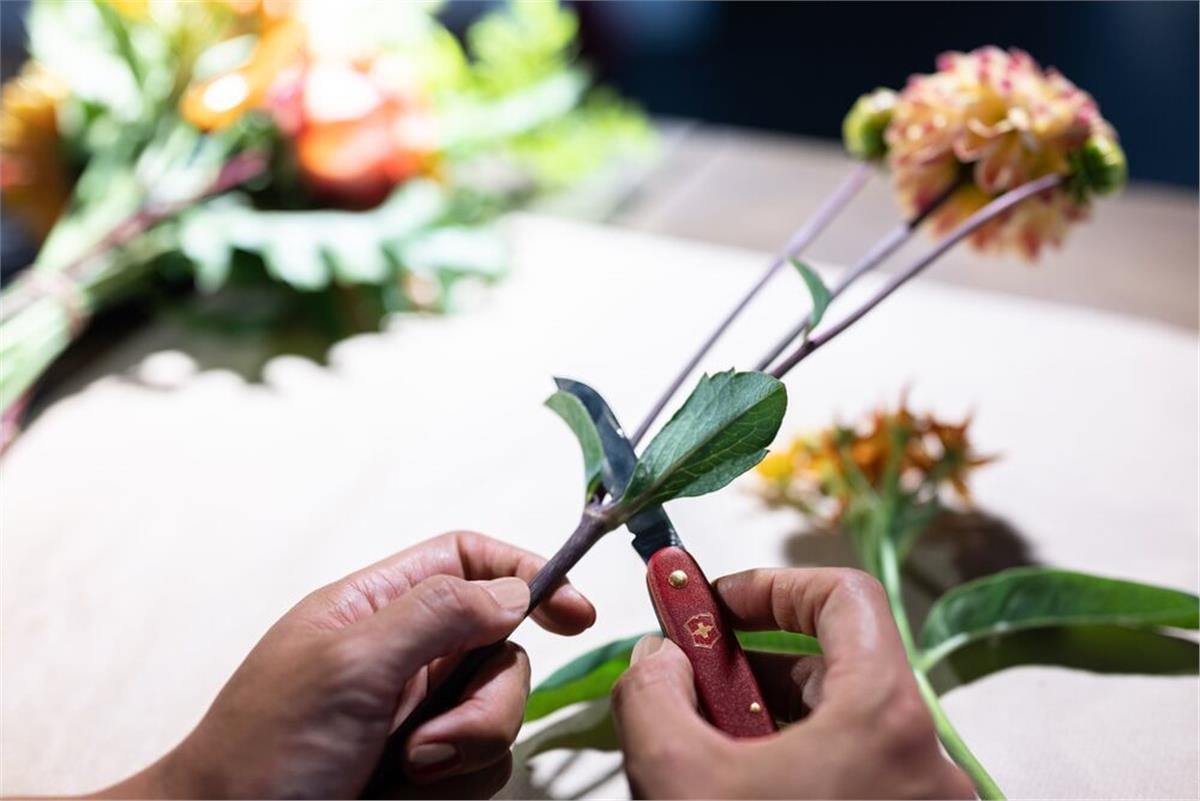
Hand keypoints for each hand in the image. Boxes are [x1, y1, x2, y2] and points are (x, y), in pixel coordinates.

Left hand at [97, 531, 594, 798]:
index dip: (525, 572)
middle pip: (502, 646)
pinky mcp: (427, 770)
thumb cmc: (262, 749)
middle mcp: (406, 656)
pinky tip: (404, 791)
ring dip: (464, 745)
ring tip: (403, 770)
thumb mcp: (350, 664)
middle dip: (486, 695)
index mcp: (379, 607)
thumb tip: (513, 588)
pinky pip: (485, 765)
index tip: (575, 612)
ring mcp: (417, 715)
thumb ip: (437, 613)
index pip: (468, 560)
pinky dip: (456, 782)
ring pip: (500, 712)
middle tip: (434, 736)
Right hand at [610, 568, 973, 798]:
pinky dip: (792, 773)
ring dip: (763, 727)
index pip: (842, 595)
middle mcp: (924, 758)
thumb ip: (652, 697)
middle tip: (685, 687)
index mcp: (885, 716)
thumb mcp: (679, 780)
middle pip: (834, 666)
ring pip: (838, 730)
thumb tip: (657, 662)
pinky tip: (735, 798)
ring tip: (700, 759)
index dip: (769, 584)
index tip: (712, 603)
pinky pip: (850, 779)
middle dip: (748, 669)